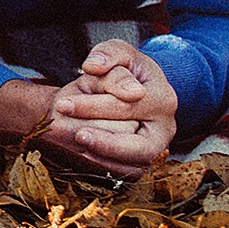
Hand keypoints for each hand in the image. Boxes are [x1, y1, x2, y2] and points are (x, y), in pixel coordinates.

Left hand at [46, 41, 176, 176]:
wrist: (127, 93)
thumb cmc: (123, 70)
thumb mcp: (118, 53)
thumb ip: (107, 54)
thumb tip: (94, 67)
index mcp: (163, 99)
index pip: (126, 106)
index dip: (93, 106)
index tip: (63, 104)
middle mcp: (165, 129)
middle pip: (134, 144)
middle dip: (101, 140)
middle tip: (67, 132)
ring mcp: (156, 150)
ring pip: (131, 164)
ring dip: (101, 158)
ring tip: (73, 147)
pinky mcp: (143, 164)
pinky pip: (125, 174)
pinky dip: (103, 168)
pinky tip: (80, 157)